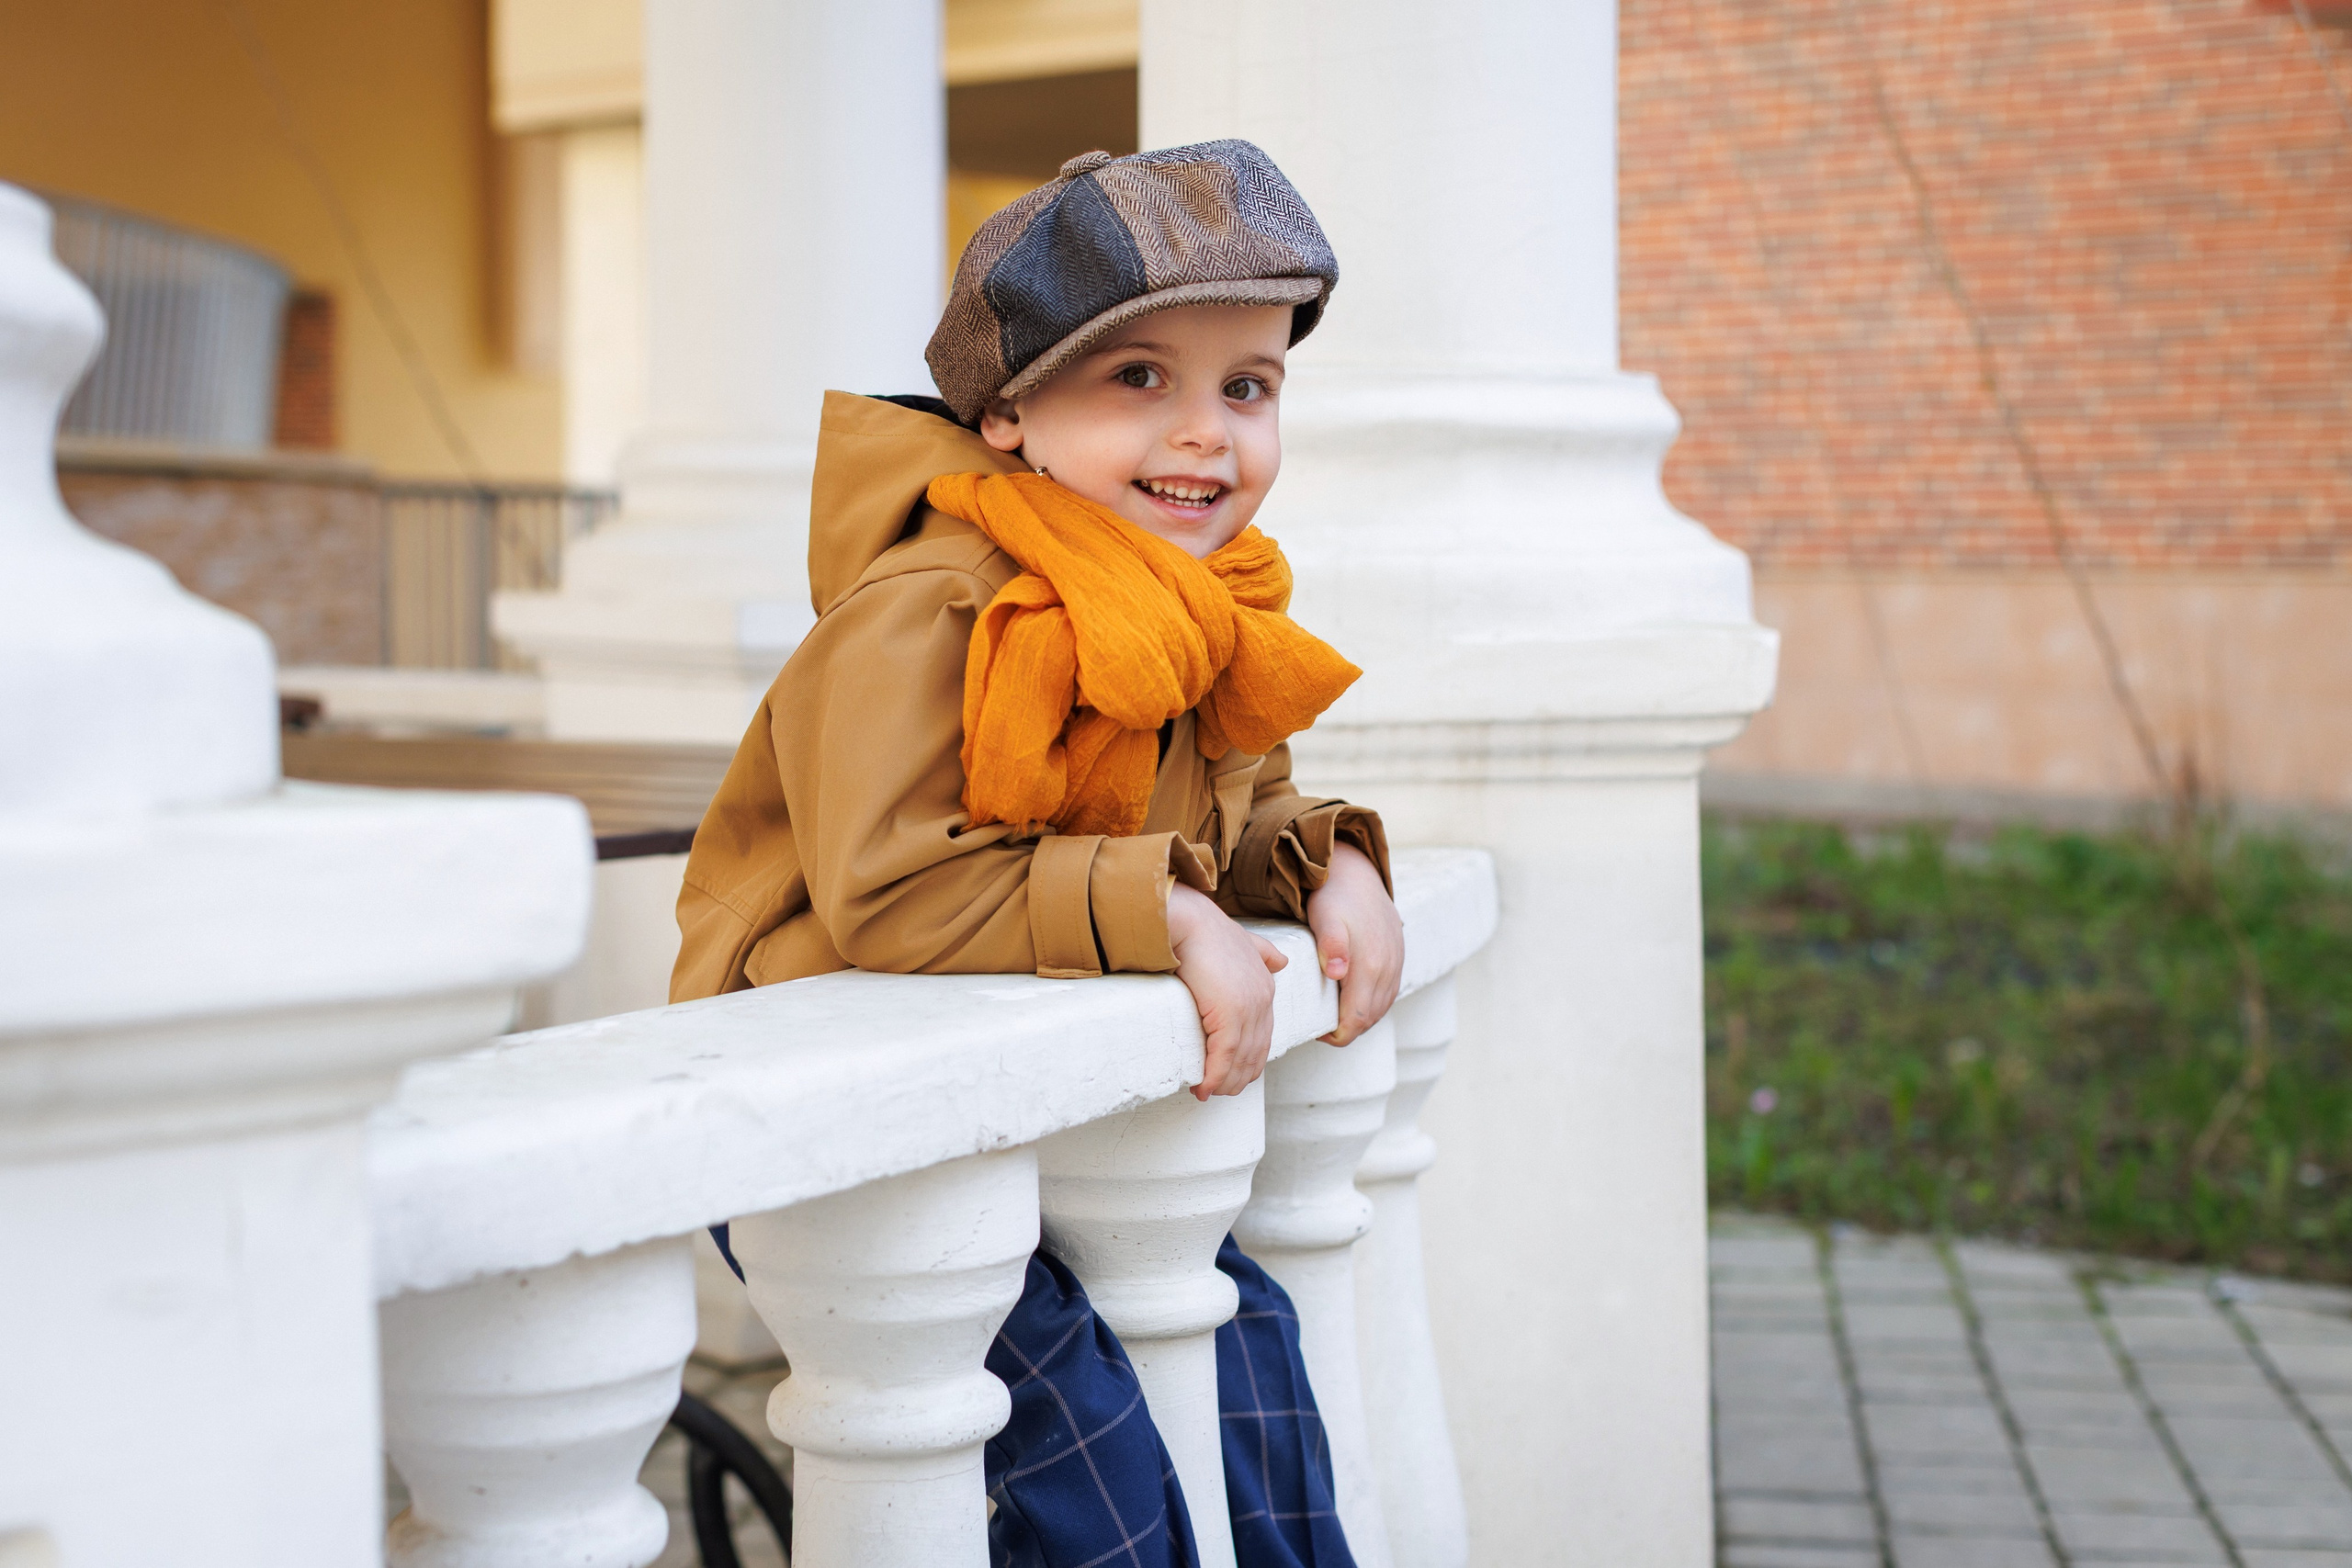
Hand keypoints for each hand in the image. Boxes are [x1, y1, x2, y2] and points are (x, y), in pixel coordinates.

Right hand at [1168, 883, 1288, 1100]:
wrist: (1188, 920)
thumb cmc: (1205, 928)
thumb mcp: (1244, 941)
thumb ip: (1264, 952)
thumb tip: (1281, 962)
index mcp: (1266, 987)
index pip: (1263, 1036)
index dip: (1248, 1059)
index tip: (1232, 1075)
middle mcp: (1262, 1001)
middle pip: (1255, 1053)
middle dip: (1237, 1077)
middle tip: (1217, 1091)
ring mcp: (1249, 1009)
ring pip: (1240, 1059)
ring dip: (1222, 1082)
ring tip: (1206, 1093)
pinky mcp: (1229, 1014)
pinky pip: (1224, 1056)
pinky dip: (1213, 1076)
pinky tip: (1202, 1087)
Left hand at [1306, 844, 1401, 1045]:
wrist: (1357, 872)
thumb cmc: (1333, 896)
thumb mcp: (1324, 917)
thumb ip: (1331, 944)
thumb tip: (1337, 973)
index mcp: (1370, 966)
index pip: (1357, 1019)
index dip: (1337, 1035)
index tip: (1317, 1031)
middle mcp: (1388, 968)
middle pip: (1370, 1018)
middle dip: (1347, 1030)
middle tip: (1321, 1026)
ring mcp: (1396, 964)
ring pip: (1381, 1008)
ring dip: (1361, 1018)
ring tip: (1334, 1016)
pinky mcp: (1398, 958)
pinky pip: (1389, 993)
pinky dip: (1372, 1004)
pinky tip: (1354, 999)